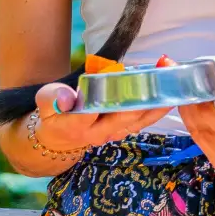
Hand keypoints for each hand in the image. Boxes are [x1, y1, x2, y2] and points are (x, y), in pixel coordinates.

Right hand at [32, 82, 171, 153]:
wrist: (60, 139)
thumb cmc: (53, 115)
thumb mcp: (44, 103)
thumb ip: (52, 98)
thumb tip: (65, 96)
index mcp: (76, 126)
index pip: (92, 115)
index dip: (105, 99)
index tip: (120, 78)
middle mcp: (99, 133)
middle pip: (124, 117)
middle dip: (141, 97)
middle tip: (157, 76)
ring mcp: (114, 133)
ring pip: (139, 120)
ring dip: (156, 102)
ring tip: (170, 80)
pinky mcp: (125, 129)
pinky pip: (144, 120)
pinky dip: (157, 106)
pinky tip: (170, 91)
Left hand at [178, 74, 214, 178]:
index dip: (208, 109)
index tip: (198, 91)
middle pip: (210, 133)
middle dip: (195, 111)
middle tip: (187, 91)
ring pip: (201, 139)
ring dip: (190, 117)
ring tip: (186, 98)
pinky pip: (202, 144)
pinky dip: (194, 125)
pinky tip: (191, 111)